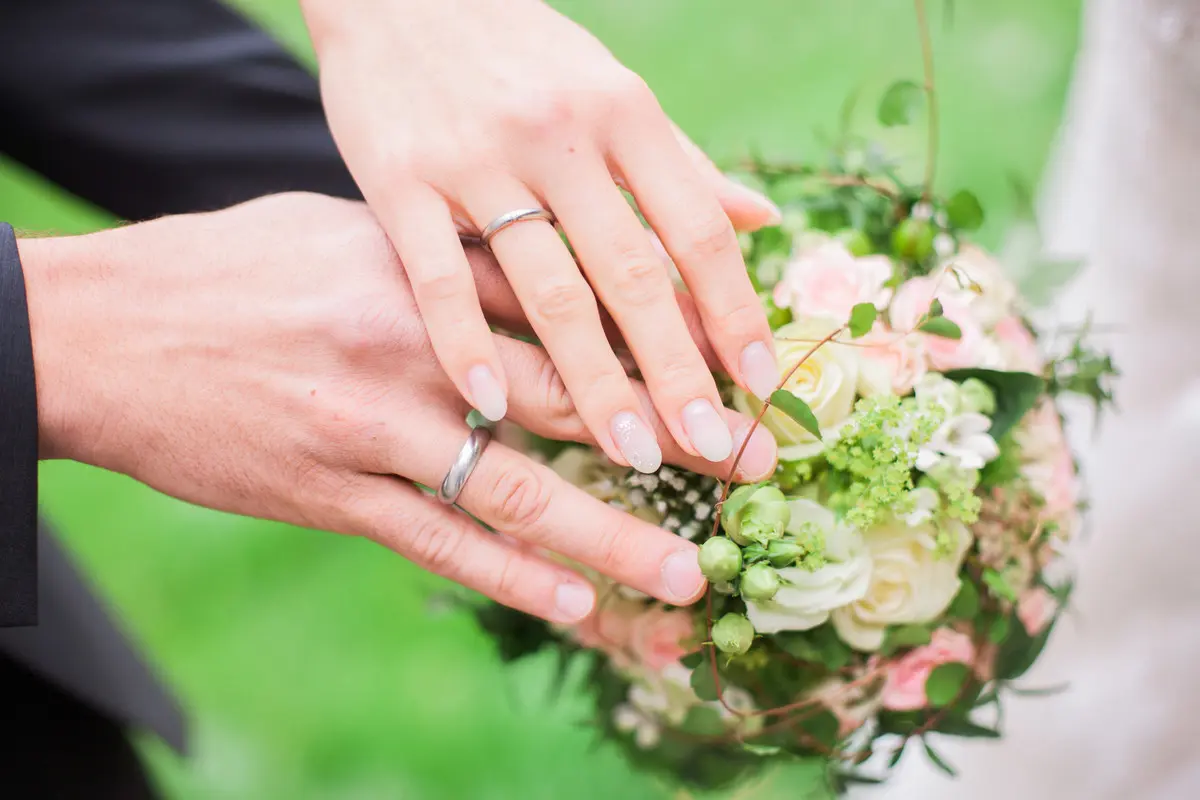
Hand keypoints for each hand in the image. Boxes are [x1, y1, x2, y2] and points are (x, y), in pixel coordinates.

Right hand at [21, 193, 777, 622]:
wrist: (108, 333)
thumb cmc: (237, 269)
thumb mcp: (350, 231)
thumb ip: (450, 262)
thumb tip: (539, 273)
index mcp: (423, 270)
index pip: (568, 307)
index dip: (659, 341)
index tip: (733, 373)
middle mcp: (412, 348)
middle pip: (568, 397)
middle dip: (669, 438)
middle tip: (753, 474)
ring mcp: (371, 428)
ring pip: (513, 491)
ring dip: (608, 539)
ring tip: (686, 579)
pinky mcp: (329, 495)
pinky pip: (435, 544)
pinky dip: (507, 577)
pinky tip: (571, 604)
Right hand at [300, 0, 781, 475]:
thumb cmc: (518, 51)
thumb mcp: (610, 89)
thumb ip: (680, 164)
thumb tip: (761, 220)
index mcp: (622, 111)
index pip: (696, 228)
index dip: (735, 310)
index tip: (764, 385)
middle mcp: (558, 135)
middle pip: (632, 272)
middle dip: (678, 368)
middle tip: (713, 446)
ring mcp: (476, 158)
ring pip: (548, 287)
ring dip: (594, 379)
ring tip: (631, 452)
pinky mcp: (398, 180)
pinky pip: (440, 276)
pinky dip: (467, 345)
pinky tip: (493, 409)